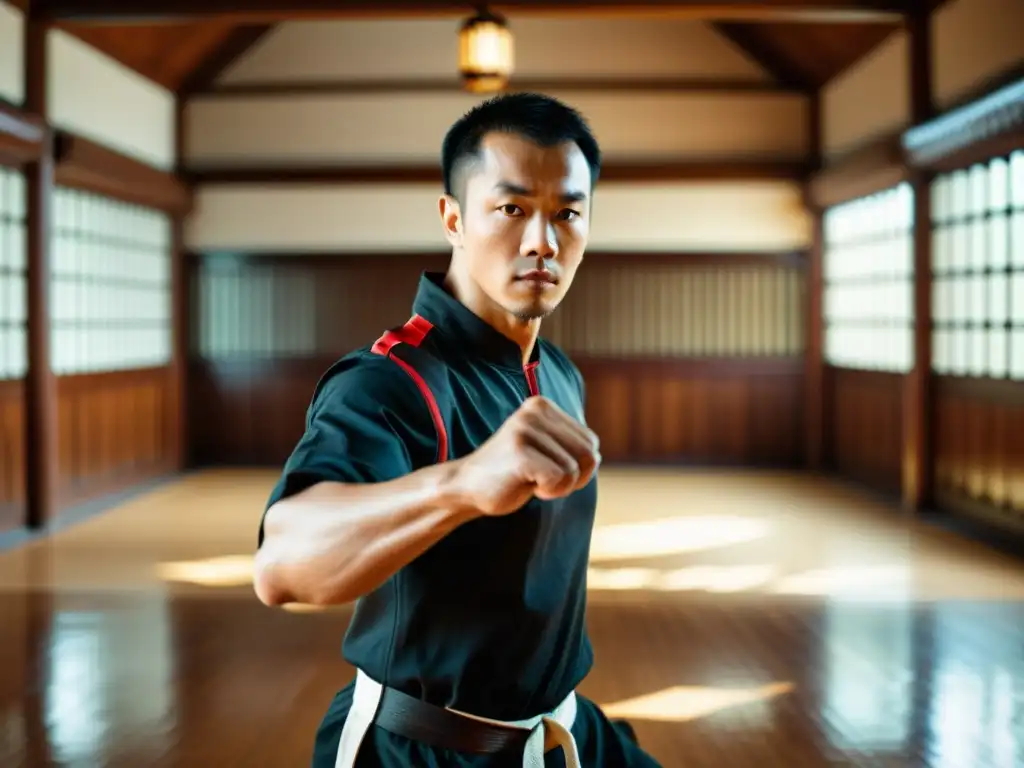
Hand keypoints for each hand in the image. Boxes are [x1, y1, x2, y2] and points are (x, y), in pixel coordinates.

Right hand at [446, 396, 600, 516]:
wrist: (466, 486)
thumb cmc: (511, 473)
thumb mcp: (543, 448)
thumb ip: (569, 444)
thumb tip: (596, 454)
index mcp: (542, 406)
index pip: (591, 442)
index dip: (578, 467)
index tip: (547, 469)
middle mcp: (534, 412)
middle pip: (589, 455)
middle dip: (573, 478)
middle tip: (542, 479)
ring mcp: (526, 430)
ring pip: (575, 470)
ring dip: (558, 487)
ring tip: (530, 480)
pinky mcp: (520, 452)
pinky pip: (559, 478)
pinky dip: (549, 491)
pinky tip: (526, 486)